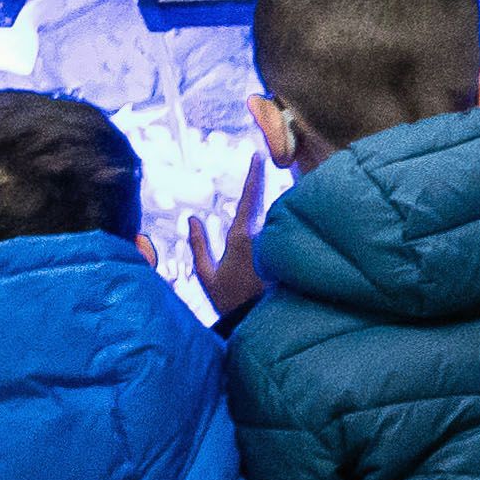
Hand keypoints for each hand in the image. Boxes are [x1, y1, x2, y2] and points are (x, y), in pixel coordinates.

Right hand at [177, 156, 269, 320]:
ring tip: (264, 202)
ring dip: (270, 210)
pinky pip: (282, 234)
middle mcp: (265, 237)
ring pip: (276, 219)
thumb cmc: (230, 302)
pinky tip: (284, 224)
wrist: (259, 323)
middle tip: (260, 163)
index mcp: (243, 237)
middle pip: (266, 204)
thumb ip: (198, 244)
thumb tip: (191, 218)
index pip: (250, 198)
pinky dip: (279, 227)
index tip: (258, 155)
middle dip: (261, 186)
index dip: (253, 176)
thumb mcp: (206, 275)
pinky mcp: (288, 255)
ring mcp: (279, 245)